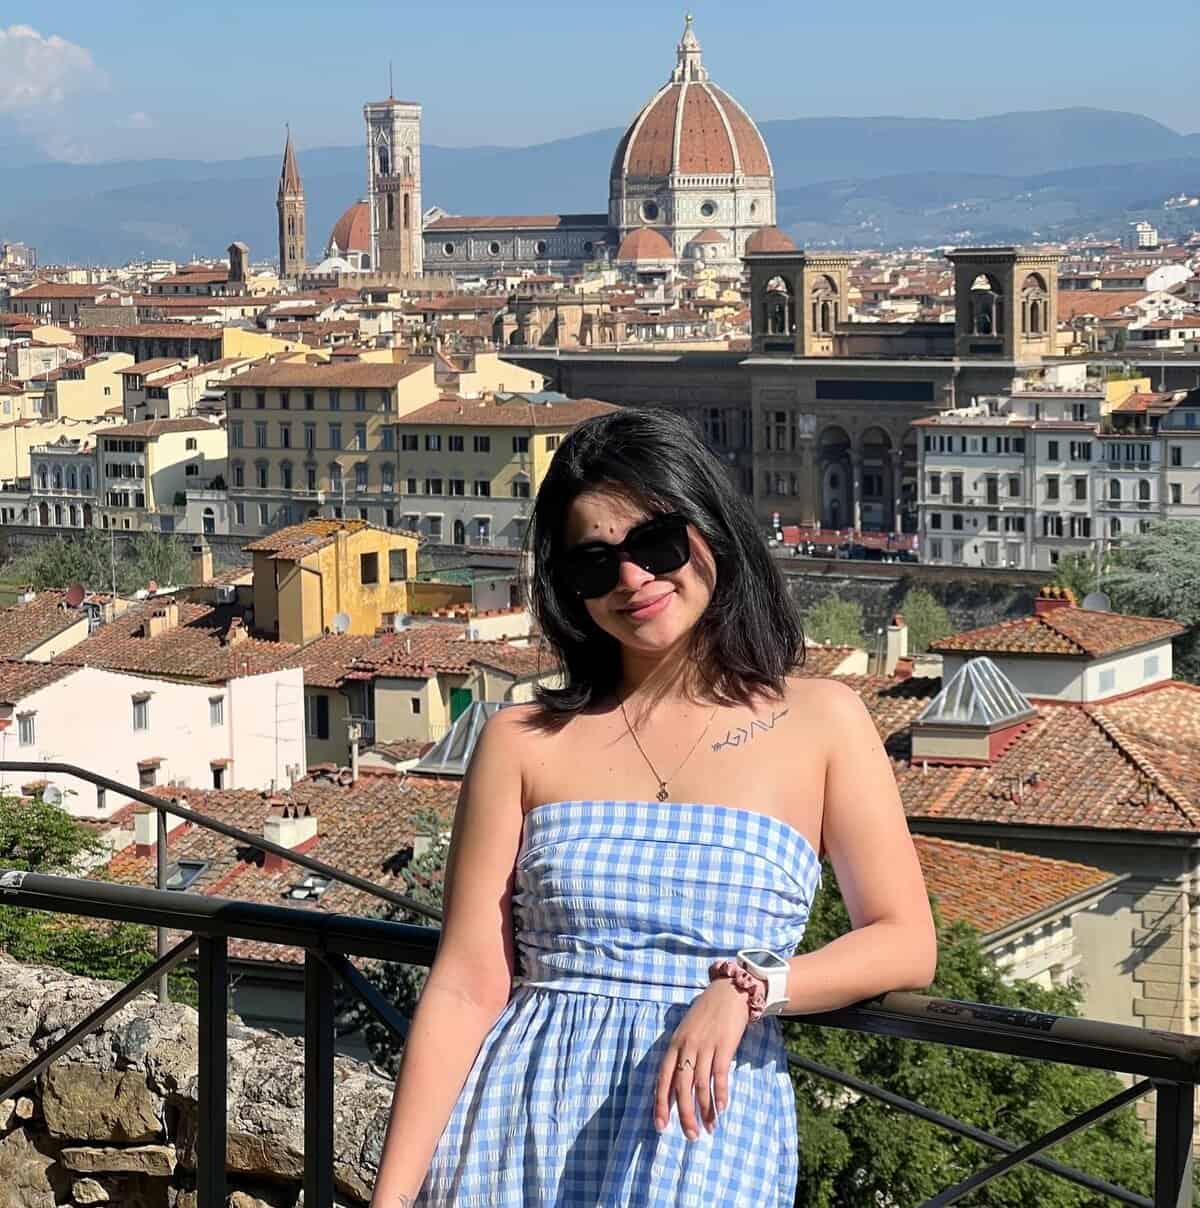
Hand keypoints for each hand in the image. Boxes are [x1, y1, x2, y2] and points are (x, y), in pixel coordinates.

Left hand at [653, 975, 755, 1139]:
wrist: (728, 992)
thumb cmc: (706, 1015)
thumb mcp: (686, 1033)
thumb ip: (681, 1056)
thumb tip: (677, 1087)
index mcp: (674, 1044)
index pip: (663, 1079)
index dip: (661, 1103)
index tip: (661, 1126)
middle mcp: (686, 1047)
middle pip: (682, 1087)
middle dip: (685, 1114)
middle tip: (691, 1135)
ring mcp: (705, 1046)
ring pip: (701, 1085)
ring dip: (705, 1110)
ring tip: (710, 1127)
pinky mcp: (723, 1045)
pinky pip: (719, 1075)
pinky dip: (720, 1094)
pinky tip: (721, 1108)